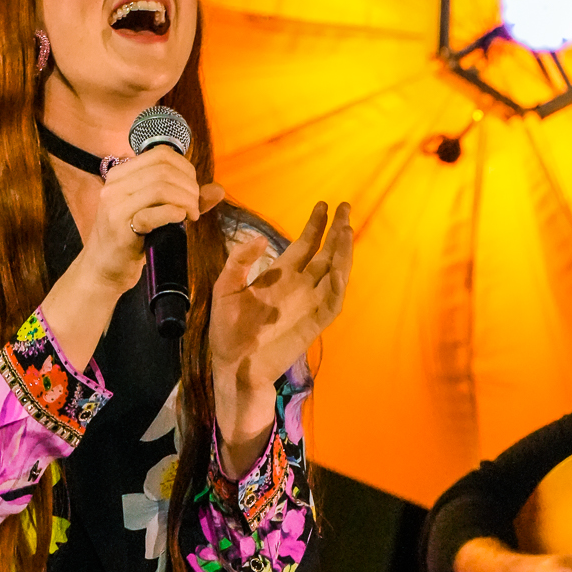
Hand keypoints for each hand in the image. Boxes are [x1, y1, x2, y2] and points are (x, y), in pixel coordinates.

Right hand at [80, 148, 224, 297]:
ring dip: (186, 201)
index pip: (161, 154)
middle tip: (195, 207)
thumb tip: (218, 189)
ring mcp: (115, 206)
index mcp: (121, 174)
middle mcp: (114, 185)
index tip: (193, 190)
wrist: (103, 269)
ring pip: (161, 188)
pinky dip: (173, 214)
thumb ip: (185, 198)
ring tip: (191, 216)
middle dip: (189, 187)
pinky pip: (153, 213)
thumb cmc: (131, 238)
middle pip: (164, 170)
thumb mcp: (155, 211)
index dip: (186, 169)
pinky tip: (180, 221)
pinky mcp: (120, 229)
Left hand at [209, 201, 352, 474]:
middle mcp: (299, 285)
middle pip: (325, 252)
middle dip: (336, 230)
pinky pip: (333, 300)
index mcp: (279, 275)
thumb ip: (239, 262)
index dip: (315, 225)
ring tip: (345, 229)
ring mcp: (309, 303)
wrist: (234, 366)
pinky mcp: (314, 322)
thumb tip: (260, 238)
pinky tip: (342, 266)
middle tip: (344, 207)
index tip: (324, 205)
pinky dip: (339, 283)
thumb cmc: (227, 330)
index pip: (304, 244)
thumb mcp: (225, 288)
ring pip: (334, 272)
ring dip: (342, 252)